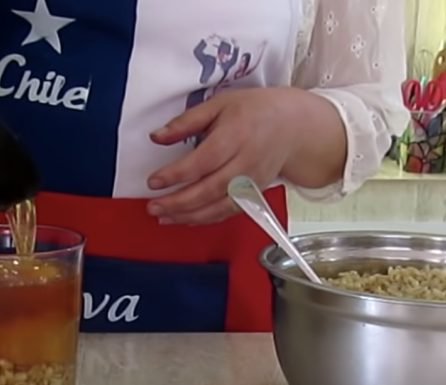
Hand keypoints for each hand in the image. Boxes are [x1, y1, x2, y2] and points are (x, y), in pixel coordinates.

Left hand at [145, 88, 308, 224]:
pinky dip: (206, 219)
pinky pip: (228, 212)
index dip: (176, 174)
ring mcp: (252, 182)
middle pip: (209, 189)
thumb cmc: (255, 111)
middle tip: (153, 206)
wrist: (292, 126)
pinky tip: (186, 219)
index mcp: (235, 136)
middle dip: (178, 202)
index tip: (153, 181)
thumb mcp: (218, 104)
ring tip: (164, 217)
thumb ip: (186, 122)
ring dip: (189, 216)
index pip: (203, 161)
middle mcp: (245, 163)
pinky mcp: (254, 194)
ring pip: (219, 207)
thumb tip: (157, 136)